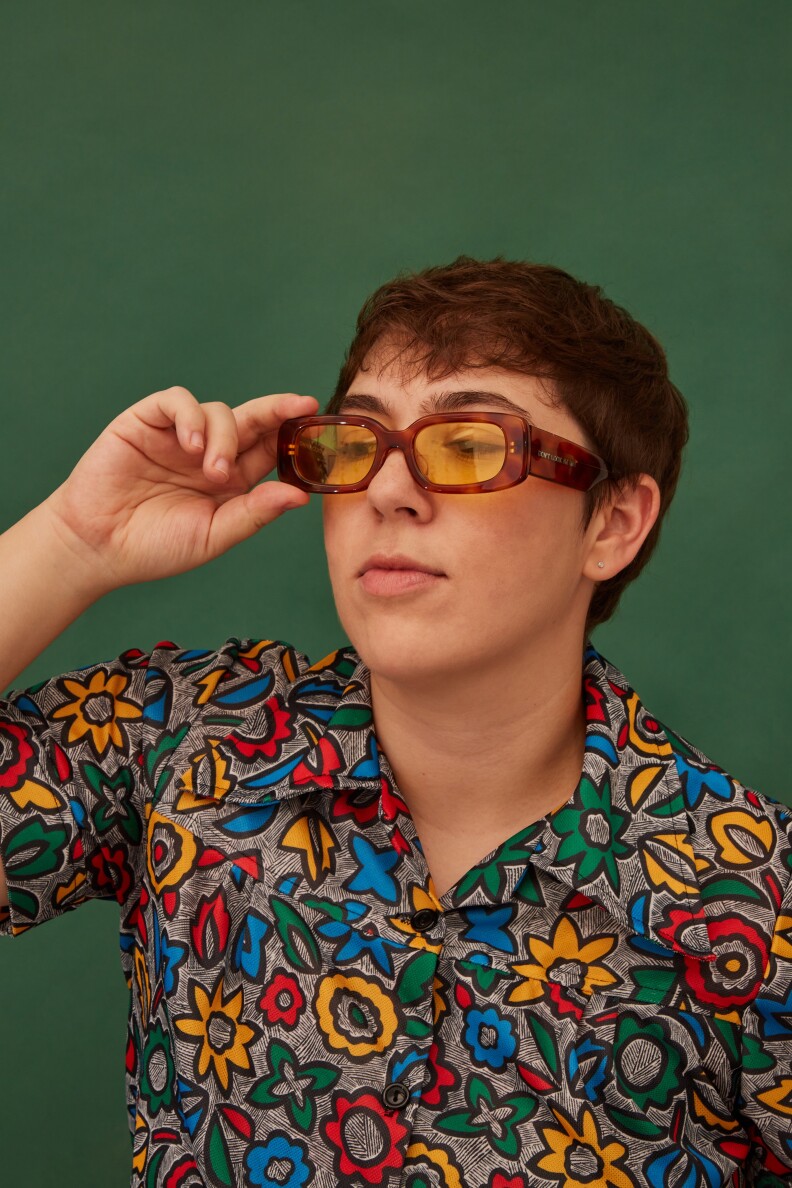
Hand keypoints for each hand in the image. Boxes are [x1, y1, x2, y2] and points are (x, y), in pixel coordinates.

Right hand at [44, 386, 319, 590]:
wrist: (98, 546)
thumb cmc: (155, 547)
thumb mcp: (214, 535)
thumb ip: (254, 514)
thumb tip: (299, 495)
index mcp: (232, 481)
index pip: (269, 450)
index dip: (292, 437)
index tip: (317, 427)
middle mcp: (210, 452)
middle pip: (252, 420)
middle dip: (277, 411)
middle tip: (299, 406)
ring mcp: (179, 436)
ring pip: (219, 411)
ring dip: (224, 436)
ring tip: (212, 473)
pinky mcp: (147, 421)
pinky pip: (178, 402)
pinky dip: (191, 418)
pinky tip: (191, 447)